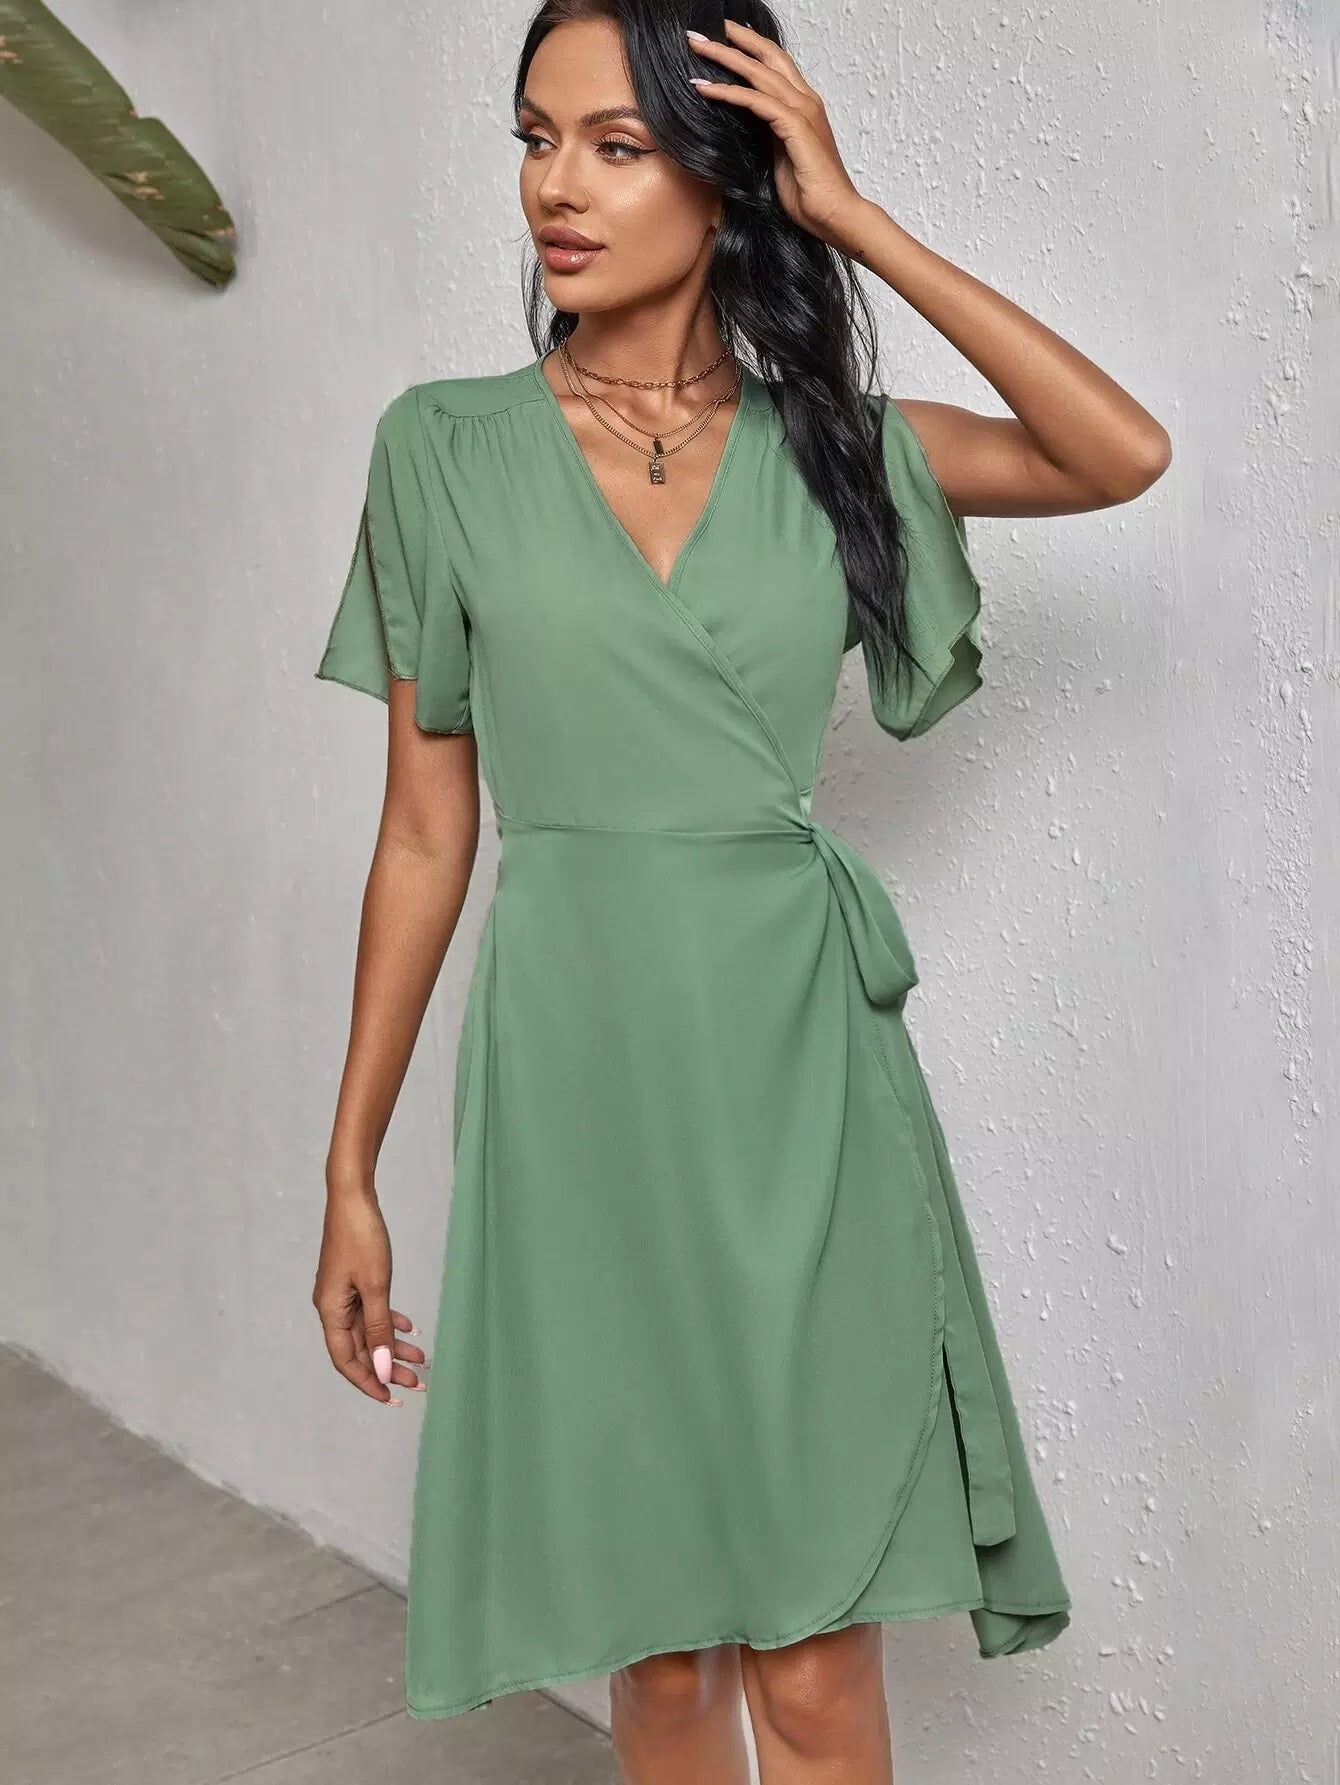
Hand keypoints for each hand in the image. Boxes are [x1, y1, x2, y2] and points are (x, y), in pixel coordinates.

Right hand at [312, 1193, 428, 1404]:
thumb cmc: (361, 1237)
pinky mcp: (353, 1281)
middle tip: (418, 1383)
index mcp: (330, 1311)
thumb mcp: (376, 1286)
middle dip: (389, 1367)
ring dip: (393, 1346)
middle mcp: (333, 1307)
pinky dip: (390, 1321)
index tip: (391, 1398)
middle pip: (361, 1349)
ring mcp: (342, 1294)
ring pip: (369, 1330)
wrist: (352, 1197)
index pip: (347, 1361)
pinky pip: (371, 1310)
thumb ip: (379, 1329)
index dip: (368, 1382)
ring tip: (422, 1359)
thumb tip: (382, 1369)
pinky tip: (410, 1328)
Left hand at [687, 18, 870, 248]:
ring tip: (697, 45)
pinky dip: (728, 92)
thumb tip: (747, 128)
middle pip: (767, 57)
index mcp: (804, 106)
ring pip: (758, 73)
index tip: (724, 38)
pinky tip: (704, 88)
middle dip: (735, 40)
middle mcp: (805, 101)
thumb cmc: (810, 195)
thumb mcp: (781, 158)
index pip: (775, 65)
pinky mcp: (795, 127)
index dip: (750, 48)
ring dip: (725, 57)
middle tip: (702, 31)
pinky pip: (755, 101)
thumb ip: (769, 136)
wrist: (835, 215)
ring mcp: (802, 111)